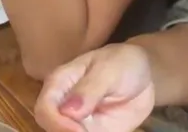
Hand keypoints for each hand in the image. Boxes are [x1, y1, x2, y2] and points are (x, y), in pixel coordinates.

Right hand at [34, 44, 155, 131]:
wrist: (143, 75)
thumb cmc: (122, 63)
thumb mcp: (109, 70)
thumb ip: (90, 88)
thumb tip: (68, 111)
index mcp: (59, 83)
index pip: (45, 108)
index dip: (57, 123)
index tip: (80, 131)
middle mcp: (62, 105)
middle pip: (51, 128)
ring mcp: (75, 121)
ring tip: (104, 130)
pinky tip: (109, 131)